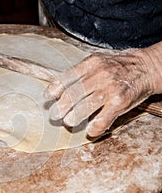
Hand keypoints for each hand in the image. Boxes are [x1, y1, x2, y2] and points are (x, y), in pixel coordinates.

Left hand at [44, 46, 161, 137]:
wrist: (146, 67)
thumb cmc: (118, 66)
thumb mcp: (98, 61)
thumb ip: (80, 72)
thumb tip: (58, 86)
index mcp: (91, 63)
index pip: (67, 77)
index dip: (54, 89)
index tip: (47, 97)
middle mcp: (99, 75)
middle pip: (73, 94)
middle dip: (60, 107)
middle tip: (54, 115)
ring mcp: (110, 89)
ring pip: (85, 107)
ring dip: (74, 117)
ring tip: (68, 122)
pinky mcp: (120, 102)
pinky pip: (103, 119)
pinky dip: (95, 127)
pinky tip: (90, 131)